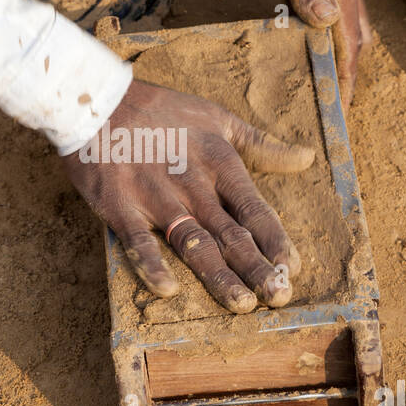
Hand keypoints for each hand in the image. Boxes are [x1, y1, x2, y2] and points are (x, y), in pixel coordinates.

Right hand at [63, 80, 313, 312]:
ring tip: (241, 304)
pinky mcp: (120, 205)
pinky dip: (151, 264)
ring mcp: (156, 197)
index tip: (293, 268)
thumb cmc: (162, 110)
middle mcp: (192, 184)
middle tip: (279, 297)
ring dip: (218, 276)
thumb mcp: (218, 119)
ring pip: (193, 243)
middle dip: (257, 268)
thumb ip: (261, 145)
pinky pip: (138, 240)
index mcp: (218, 162)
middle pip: (231, 233)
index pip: (254, 209)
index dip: (275, 240)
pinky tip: (167, 290)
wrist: (98, 101)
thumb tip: (307, 158)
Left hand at [245, 0, 373, 104]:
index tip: (341, 108)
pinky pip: (335, 10)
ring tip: (323, 80)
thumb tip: (327, 21)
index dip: (347, 77)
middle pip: (357, 37)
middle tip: (331, 101)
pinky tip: (310, 40)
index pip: (351, 41)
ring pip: (348, 24)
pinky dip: (329, 33)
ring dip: (340, 52)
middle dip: (348, 70)